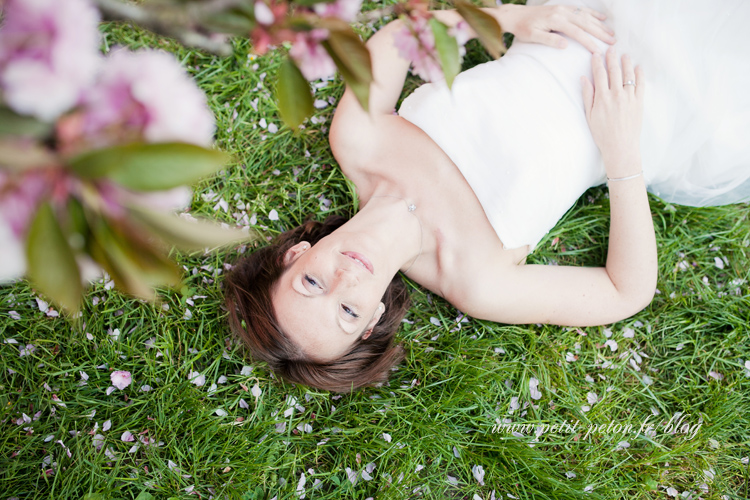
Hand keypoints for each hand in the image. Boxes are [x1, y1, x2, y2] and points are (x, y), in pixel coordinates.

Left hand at [497, 4, 615, 52]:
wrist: (516, 15)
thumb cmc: (523, 28)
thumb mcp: (532, 37)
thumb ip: (549, 40)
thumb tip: (565, 45)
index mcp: (556, 20)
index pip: (577, 33)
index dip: (589, 42)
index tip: (599, 51)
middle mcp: (562, 12)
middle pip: (585, 23)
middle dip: (600, 32)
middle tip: (613, 41)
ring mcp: (563, 8)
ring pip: (586, 16)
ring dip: (600, 24)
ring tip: (611, 32)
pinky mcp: (563, 7)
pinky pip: (581, 9)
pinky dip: (593, 14)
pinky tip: (602, 18)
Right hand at [581, 47, 643, 176]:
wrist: (620, 147)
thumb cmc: (602, 134)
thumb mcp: (589, 116)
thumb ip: (587, 96)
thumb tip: (584, 79)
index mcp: (602, 98)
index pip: (599, 74)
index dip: (597, 62)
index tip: (596, 54)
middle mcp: (616, 95)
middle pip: (614, 71)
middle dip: (612, 58)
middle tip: (611, 49)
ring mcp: (629, 97)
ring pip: (628, 74)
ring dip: (626, 63)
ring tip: (624, 55)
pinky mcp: (639, 102)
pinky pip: (641, 84)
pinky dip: (640, 74)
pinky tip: (638, 67)